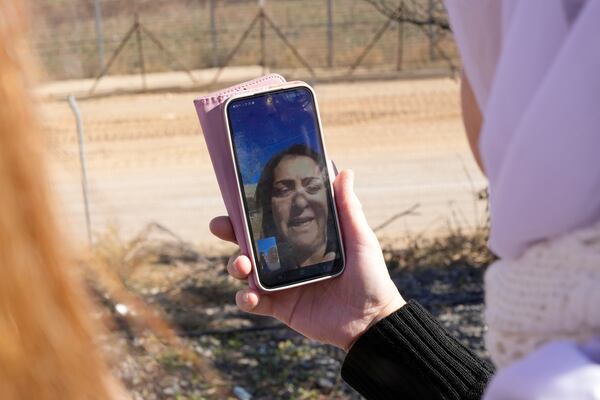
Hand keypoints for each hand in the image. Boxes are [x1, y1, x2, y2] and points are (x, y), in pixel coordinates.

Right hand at [210, 170, 404, 350]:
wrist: (372, 320)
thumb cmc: (370, 276)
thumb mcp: (359, 238)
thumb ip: (348, 207)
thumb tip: (344, 171)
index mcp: (301, 238)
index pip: (270, 220)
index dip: (250, 210)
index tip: (236, 197)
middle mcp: (286, 258)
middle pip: (249, 242)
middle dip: (230, 232)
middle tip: (220, 226)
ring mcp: (281, 283)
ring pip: (245, 270)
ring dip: (235, 264)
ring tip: (243, 265)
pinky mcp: (280, 306)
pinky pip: (253, 301)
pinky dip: (245, 298)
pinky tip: (251, 295)